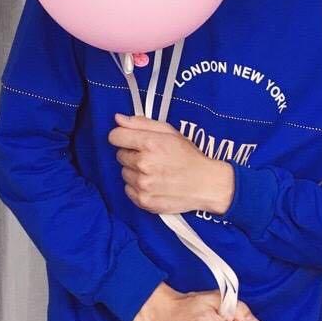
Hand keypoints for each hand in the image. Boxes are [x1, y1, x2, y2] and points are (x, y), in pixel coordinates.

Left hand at [108, 113, 234, 214]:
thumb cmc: (188, 156)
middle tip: (150, 156)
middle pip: (119, 155)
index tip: (129, 139)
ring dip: (135, 171)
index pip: (115, 136)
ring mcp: (143, 184)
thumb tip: (118, 119)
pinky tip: (153, 183)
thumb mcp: (169, 132)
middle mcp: (144, 164)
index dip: (122, 136)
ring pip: (124, 173)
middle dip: (132, 154)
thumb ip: (141, 123)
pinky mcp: (144, 201)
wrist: (205, 184)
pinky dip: (137, 187)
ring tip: (154, 171)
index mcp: (150, 143)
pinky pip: (128, 190)